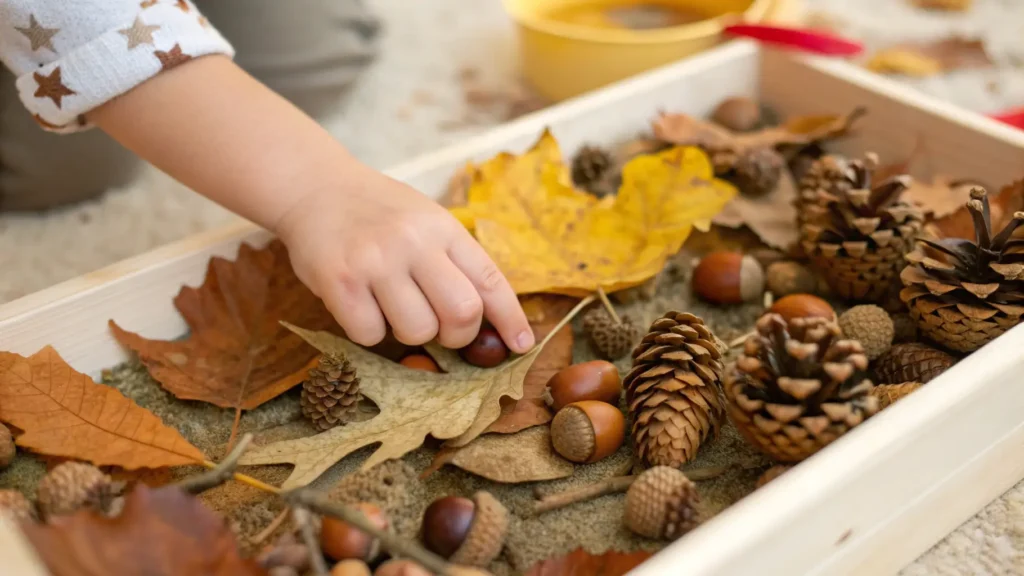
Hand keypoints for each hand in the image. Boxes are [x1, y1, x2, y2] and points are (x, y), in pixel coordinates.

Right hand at [275, 161, 534, 353]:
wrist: (315, 187)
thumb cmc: (378, 212)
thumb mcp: (426, 220)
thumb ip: (454, 260)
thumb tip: (487, 316)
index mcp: (443, 228)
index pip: (490, 280)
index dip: (511, 319)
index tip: (522, 344)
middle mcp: (414, 242)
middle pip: (462, 314)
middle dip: (458, 335)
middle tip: (441, 330)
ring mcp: (376, 261)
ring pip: (417, 331)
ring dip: (409, 333)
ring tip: (393, 308)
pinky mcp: (340, 280)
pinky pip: (370, 334)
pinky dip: (369, 332)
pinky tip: (361, 306)